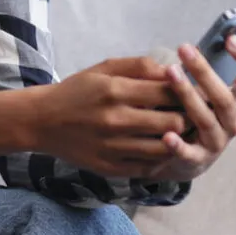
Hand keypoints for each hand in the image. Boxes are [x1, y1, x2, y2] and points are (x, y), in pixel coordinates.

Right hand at [31, 57, 192, 177]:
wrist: (42, 121)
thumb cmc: (78, 90)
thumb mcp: (105, 68)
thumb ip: (140, 66)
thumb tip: (175, 71)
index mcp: (115, 90)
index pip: (168, 93)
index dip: (187, 93)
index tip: (192, 93)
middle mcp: (115, 120)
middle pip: (173, 123)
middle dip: (187, 118)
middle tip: (191, 115)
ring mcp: (112, 148)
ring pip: (165, 149)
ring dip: (177, 141)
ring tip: (179, 133)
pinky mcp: (110, 168)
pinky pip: (148, 167)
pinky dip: (159, 158)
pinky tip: (159, 148)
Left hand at [142, 36, 235, 182]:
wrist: (191, 159)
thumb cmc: (207, 114)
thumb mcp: (222, 91)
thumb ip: (235, 67)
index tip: (230, 38)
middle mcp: (234, 122)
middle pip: (225, 97)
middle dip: (205, 71)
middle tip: (185, 48)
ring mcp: (216, 142)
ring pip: (205, 118)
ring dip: (187, 94)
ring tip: (170, 72)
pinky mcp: (196, 159)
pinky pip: (188, 152)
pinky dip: (178, 145)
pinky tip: (167, 135)